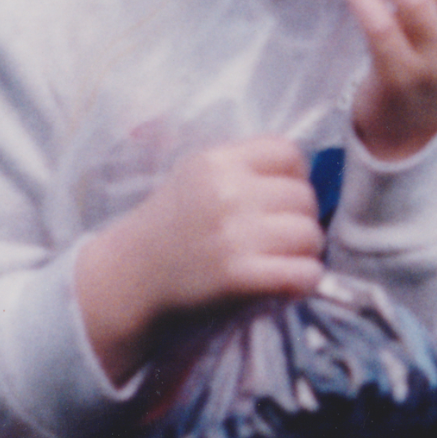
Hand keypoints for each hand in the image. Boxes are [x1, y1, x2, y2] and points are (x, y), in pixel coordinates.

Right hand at [76, 136, 323, 382]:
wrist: (126, 281)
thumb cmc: (169, 231)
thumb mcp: (196, 179)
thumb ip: (244, 170)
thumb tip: (305, 178)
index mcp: (216, 161)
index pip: (288, 152)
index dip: (292, 178)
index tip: (276, 201)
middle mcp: (226, 192)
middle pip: (304, 197)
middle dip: (299, 220)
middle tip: (277, 240)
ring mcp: (233, 234)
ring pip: (310, 235)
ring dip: (304, 253)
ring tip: (279, 262)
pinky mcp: (238, 276)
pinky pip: (304, 273)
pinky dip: (303, 282)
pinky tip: (284, 285)